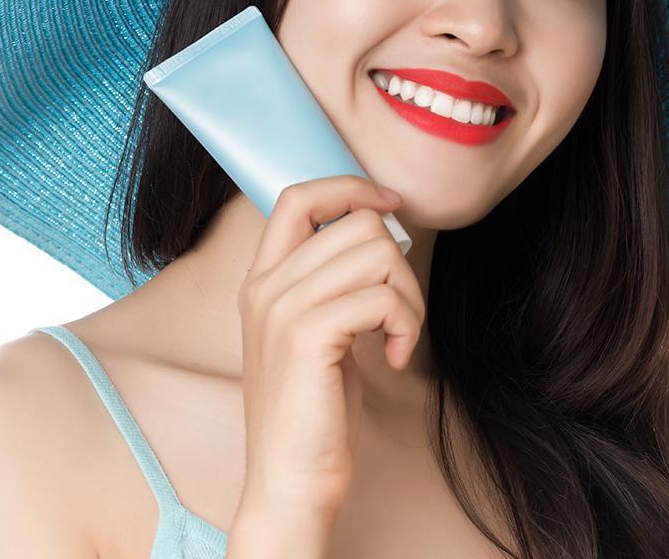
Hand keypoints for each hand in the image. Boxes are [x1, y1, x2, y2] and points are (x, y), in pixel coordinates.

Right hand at [235, 174, 422, 521]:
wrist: (289, 479)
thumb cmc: (313, 409)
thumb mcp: (315, 331)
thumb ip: (331, 281)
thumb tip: (381, 231)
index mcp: (261, 280)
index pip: (299, 196)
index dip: (351, 190)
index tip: (391, 205)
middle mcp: (264, 287)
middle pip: (357, 225)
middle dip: (400, 265)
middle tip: (399, 314)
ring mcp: (281, 310)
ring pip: (377, 255)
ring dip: (407, 297)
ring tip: (396, 337)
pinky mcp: (307, 337)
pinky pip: (382, 298)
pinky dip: (406, 325)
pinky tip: (394, 358)